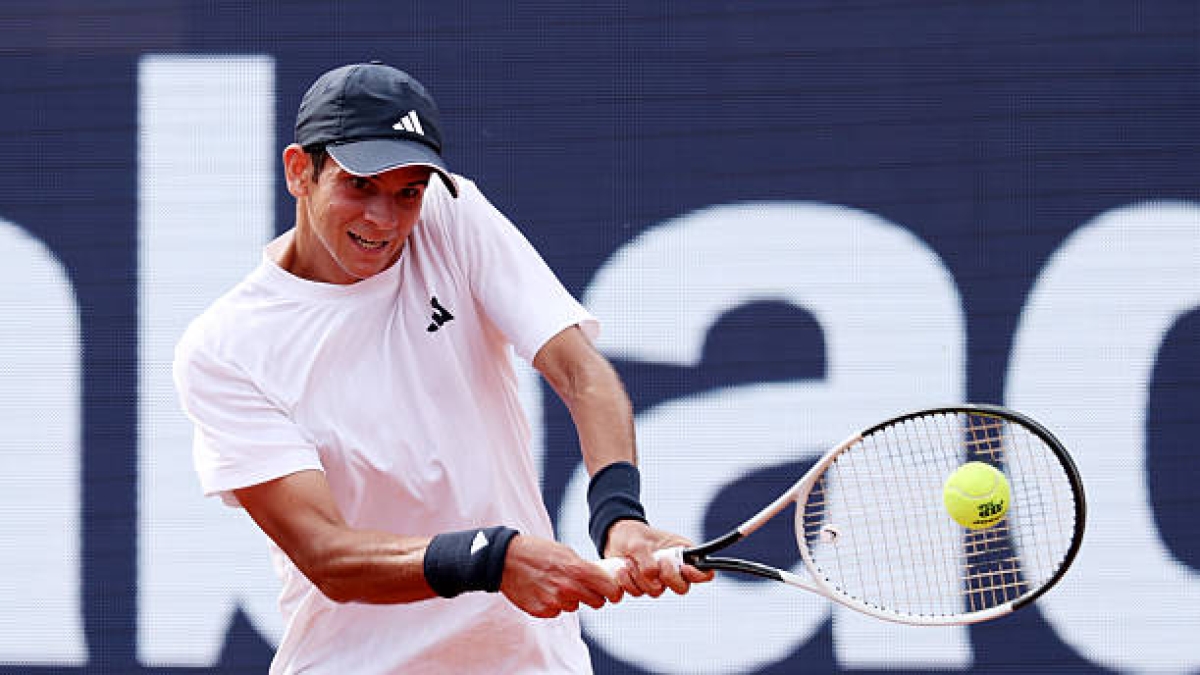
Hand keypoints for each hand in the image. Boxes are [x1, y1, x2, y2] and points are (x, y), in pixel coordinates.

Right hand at [500, 535, 623, 618]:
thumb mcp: (566, 552)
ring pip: (575, 606)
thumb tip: (602, 578)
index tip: (614, 592)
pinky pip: (557, 611)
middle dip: (595, 596)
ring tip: (556, 583)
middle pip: (597, 602)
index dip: (614, 591)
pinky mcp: (542, 611)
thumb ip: (584, 567)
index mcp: (577, 570)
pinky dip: (554, 604)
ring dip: (572, 598)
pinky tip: (544, 590)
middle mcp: (568, 588)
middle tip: (586, 587)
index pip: (609, 589)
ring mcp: (554, 602)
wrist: (506, 560)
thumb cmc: (537, 552)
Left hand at [603, 520, 714, 597]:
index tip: (684, 568)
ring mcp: (658, 580)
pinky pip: (638, 593)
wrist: (614, 539)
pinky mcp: (642, 586)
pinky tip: (622, 570)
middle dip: (668, 577)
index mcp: (682, 555)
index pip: (704, 572)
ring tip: (630, 561)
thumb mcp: (640, 542)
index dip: (699, 575)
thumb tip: (652, 575)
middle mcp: (673, 570)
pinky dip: (628, 582)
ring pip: (656, 591)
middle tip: (657, 564)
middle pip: (682, 588)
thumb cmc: (633, 536)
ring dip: (641, 577)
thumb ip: (647, 559)